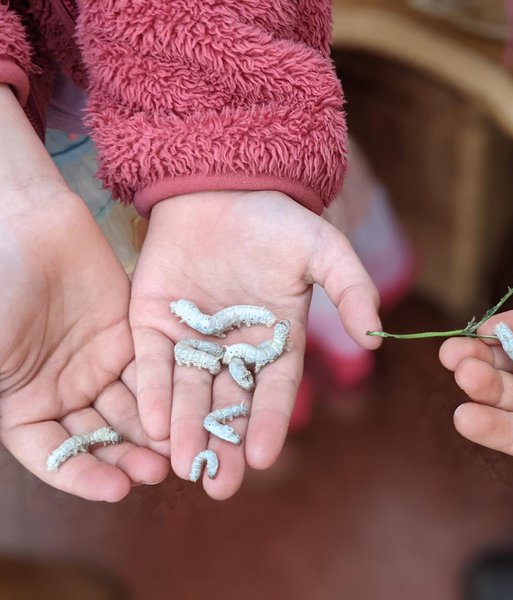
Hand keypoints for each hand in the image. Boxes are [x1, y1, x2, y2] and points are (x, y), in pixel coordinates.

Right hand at [0, 84, 167, 499]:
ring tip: (181, 447)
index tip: (115, 489)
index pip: (53, 455)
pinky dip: (167, 393)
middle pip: (100, 438)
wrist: (28, 225)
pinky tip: (188, 408)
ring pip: (131, 410)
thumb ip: (1, 398)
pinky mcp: (128, 340)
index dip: (81, 474)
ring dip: (154, 432)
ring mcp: (98, 367)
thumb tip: (14, 432)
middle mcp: (62, 394)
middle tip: (160, 471)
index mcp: (20, 405)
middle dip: (128, 457)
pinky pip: (151, 373)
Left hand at [130, 190, 381, 498]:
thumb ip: (351, 288)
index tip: (263, 457)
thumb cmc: (278, 218)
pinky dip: (154, 392)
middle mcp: (234, 346)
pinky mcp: (154, 321)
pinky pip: (153, 363)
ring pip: (190, 391)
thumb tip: (375, 335)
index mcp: (275, 337)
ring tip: (183, 466)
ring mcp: (192, 336)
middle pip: (229, 402)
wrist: (221, 182)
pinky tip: (154, 425)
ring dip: (186, 428)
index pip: (273, 389)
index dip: (269, 422)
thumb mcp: (324, 250)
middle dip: (224, 443)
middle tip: (219, 485)